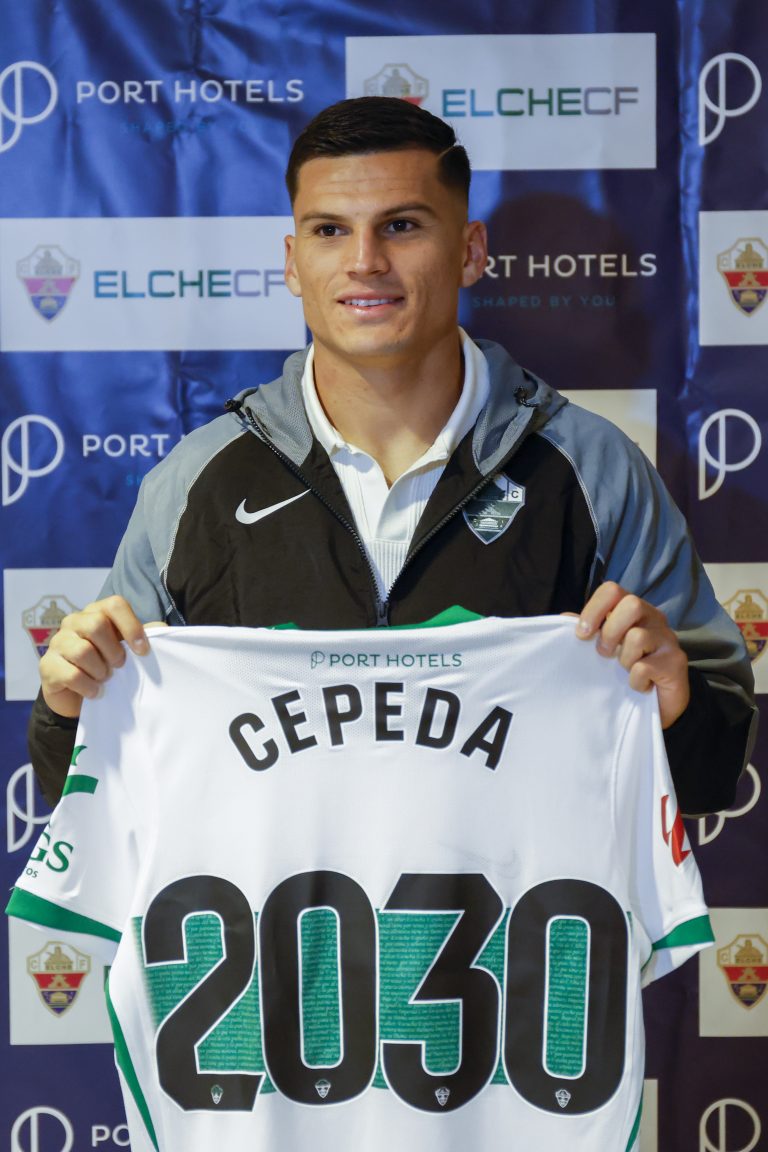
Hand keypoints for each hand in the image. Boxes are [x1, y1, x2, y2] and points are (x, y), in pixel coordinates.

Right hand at [40, 595, 164, 718]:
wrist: (79, 694)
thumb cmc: (108, 665)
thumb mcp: (129, 652)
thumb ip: (145, 639)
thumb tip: (162, 629)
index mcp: (97, 612)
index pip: (115, 604)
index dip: (132, 626)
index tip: (143, 651)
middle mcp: (74, 621)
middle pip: (96, 624)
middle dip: (114, 650)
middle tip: (120, 666)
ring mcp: (58, 641)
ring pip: (82, 650)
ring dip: (100, 670)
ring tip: (105, 679)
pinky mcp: (47, 665)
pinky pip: (70, 674)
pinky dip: (88, 686)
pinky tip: (95, 692)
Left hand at [575, 582, 689, 728]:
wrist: (657, 704)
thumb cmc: (628, 670)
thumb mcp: (604, 648)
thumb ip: (589, 630)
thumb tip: (565, 617)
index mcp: (634, 610)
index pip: (613, 590)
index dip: (594, 609)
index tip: (582, 634)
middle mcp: (654, 618)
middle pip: (632, 604)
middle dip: (611, 631)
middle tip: (605, 653)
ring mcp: (668, 639)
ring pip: (637, 636)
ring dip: (624, 660)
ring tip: (627, 671)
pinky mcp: (675, 662)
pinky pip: (644, 667)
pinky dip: (635, 681)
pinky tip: (640, 685)